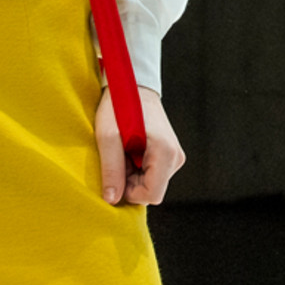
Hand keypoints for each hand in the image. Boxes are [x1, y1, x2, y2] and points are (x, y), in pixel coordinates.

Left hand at [95, 86, 184, 206]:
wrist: (133, 84)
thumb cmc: (120, 106)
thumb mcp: (108, 137)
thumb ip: (112, 170)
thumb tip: (112, 200)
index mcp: (166, 153)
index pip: (151, 195)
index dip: (129, 192)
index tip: (117, 172)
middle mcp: (176, 156)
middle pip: (151, 190)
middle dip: (130, 181)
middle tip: (119, 156)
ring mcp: (175, 155)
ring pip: (151, 183)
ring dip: (133, 174)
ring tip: (124, 150)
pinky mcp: (170, 154)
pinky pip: (153, 174)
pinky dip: (138, 167)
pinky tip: (131, 149)